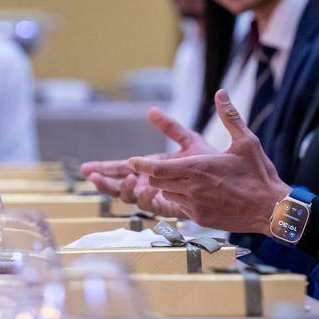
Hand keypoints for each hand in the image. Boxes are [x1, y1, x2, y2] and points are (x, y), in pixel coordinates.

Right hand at [81, 107, 217, 210]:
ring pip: (132, 199)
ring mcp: (159, 198)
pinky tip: (148, 188)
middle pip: (119, 186)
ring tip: (127, 179)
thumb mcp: (189, 140)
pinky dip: (147, 197)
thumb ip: (170, 127)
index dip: (103, 169)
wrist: (232, 181)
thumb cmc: (212, 162)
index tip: (86, 168)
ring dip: (125, 190)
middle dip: (104, 182)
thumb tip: (151, 110)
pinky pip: (153, 207)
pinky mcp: (171, 208)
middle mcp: (150, 184)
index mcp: (150, 168)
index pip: (121, 169)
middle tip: (93, 177)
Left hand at [128, 89, 290, 234]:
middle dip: (155, 173)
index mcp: (198, 168)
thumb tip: (221, 93)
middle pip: (157, 181)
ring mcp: (195, 207)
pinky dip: (181, 199)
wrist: (272, 210)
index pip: (157, 168)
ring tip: (183, 179)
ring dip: (168, 186)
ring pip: (167, 195)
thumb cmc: (259, 175)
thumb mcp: (246, 141)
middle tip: (157, 167)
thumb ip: (229, 117)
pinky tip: (195, 193)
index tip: (131, 161)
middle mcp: (192, 189)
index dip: (140, 164)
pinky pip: (180, 207)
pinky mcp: (200, 220)